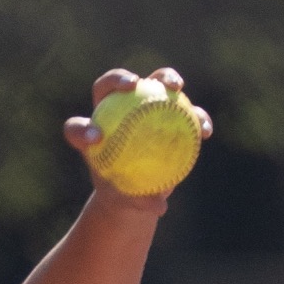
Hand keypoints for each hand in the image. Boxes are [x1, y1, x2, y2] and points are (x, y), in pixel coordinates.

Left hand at [63, 67, 213, 215]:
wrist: (140, 187)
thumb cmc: (127, 196)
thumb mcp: (130, 203)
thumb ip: (139, 202)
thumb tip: (159, 206)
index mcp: (93, 133)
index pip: (78, 127)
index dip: (82, 129)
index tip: (96, 139)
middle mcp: (114, 111)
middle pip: (111, 85)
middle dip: (118, 78)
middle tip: (133, 85)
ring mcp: (142, 105)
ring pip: (153, 83)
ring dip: (166, 78)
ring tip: (176, 88)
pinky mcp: (169, 110)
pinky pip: (185, 109)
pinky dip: (195, 116)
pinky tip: (204, 130)